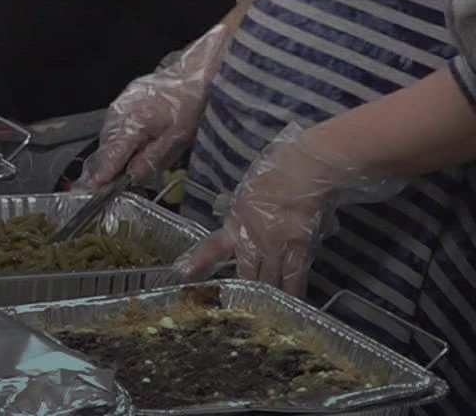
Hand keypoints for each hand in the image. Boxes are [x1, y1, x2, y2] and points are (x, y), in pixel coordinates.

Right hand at [76, 24, 231, 190]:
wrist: (192, 75)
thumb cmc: (189, 106)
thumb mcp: (176, 139)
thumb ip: (151, 159)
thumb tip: (130, 178)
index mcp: (130, 123)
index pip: (109, 156)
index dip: (100, 176)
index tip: (89, 191)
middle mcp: (116, 114)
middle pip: (105, 150)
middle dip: (108, 170)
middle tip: (110, 189)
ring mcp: (116, 107)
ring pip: (108, 140)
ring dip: (114, 157)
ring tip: (125, 171)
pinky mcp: (121, 104)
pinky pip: (114, 130)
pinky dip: (120, 143)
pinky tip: (132, 150)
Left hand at [178, 125, 397, 295]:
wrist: (304, 169)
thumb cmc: (276, 171)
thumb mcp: (248, 191)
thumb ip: (243, 211)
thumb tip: (242, 219)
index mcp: (235, 221)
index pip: (212, 247)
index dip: (198, 263)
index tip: (182, 275)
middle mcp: (251, 238)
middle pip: (243, 273)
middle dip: (237, 292)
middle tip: (230, 310)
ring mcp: (276, 246)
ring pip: (267, 281)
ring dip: (264, 299)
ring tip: (261, 318)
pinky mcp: (300, 249)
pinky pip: (294, 278)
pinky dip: (292, 293)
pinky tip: (291, 307)